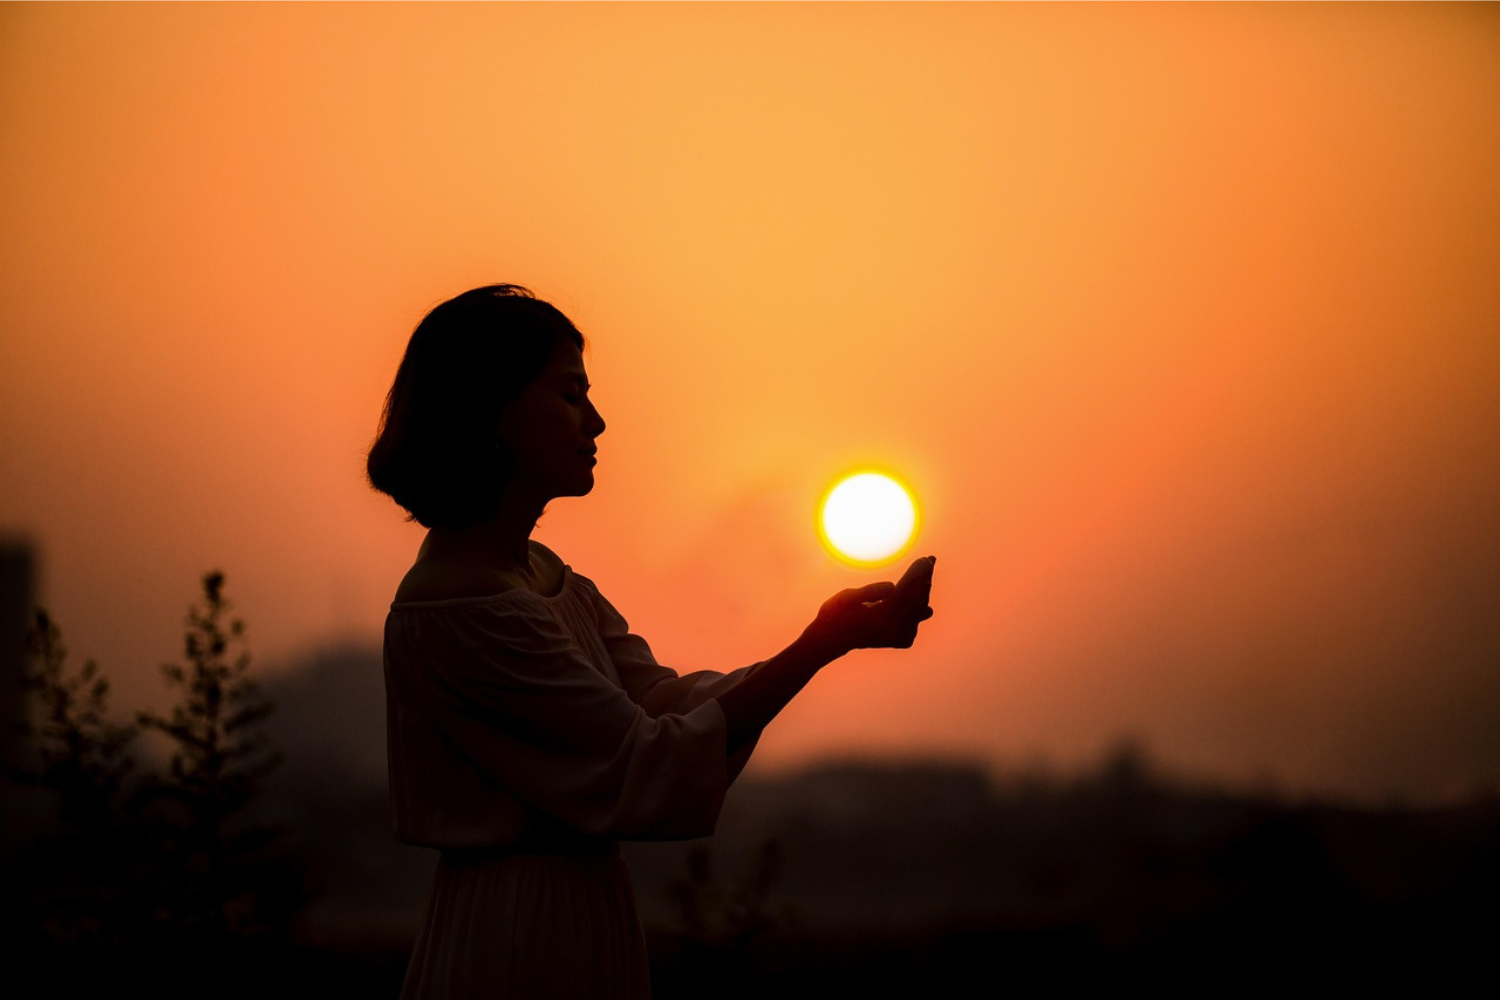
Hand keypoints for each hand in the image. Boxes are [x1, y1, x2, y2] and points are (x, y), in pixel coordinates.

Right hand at [805, 556, 934, 657]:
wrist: (831, 639)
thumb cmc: (835, 614)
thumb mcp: (847, 598)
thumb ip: (870, 592)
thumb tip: (893, 588)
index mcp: (880, 619)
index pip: (906, 592)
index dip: (916, 574)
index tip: (926, 559)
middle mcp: (893, 631)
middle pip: (916, 600)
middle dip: (923, 579)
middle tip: (930, 560)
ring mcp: (899, 637)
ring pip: (919, 609)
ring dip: (923, 590)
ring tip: (927, 571)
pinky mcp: (902, 640)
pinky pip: (917, 617)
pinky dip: (919, 603)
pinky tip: (921, 590)